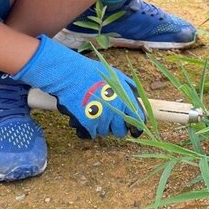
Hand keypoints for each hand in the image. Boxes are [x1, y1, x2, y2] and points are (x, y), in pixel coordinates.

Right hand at [14, 35, 143, 137]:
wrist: (71, 76)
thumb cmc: (93, 73)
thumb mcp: (117, 76)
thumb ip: (129, 88)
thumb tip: (137, 98)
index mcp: (126, 100)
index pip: (137, 121)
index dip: (136, 128)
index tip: (132, 130)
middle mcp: (116, 112)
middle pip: (120, 132)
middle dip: (116, 127)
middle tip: (109, 119)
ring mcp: (102, 120)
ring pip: (104, 133)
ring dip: (101, 126)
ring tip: (94, 112)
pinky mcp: (87, 126)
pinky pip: (91, 135)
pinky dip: (88, 129)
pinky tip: (85, 117)